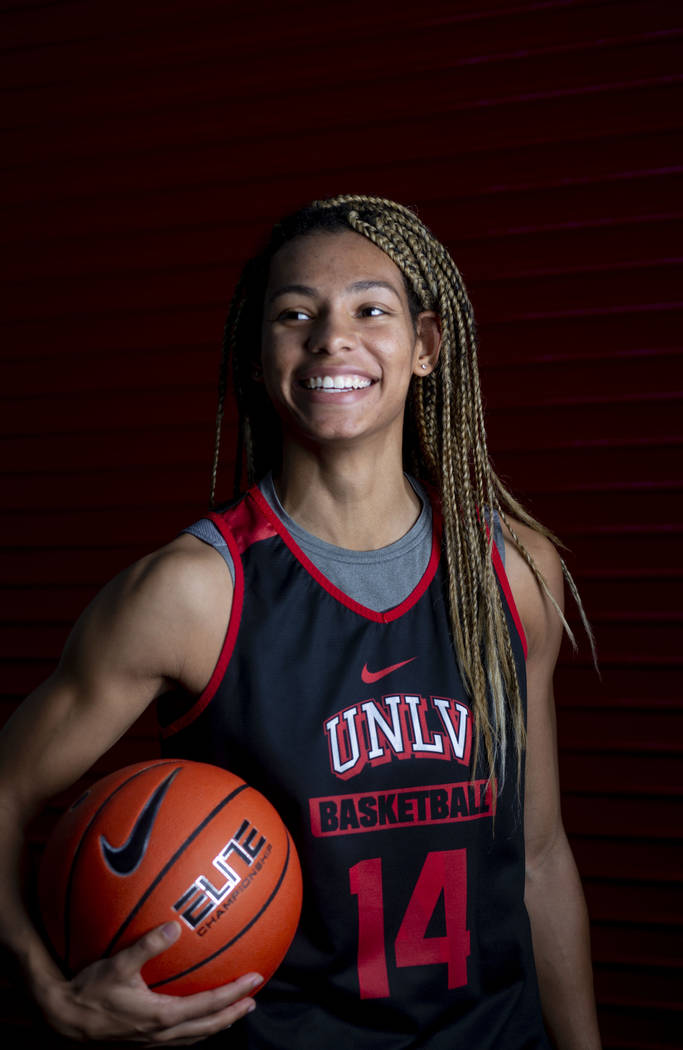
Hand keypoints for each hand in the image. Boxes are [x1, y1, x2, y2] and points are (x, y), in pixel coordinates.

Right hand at [34, 921, 261, 1044]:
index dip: (234, 994)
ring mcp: (151, 1041)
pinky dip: (195, 1028)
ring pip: (194, 1036)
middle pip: (208, 1027)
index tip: (255, 980)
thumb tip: (174, 925)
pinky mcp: (141, 1042)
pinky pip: (178, 1038)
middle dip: (233, 1013)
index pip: (208, 1006)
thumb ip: (148, 945)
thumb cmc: (89, 991)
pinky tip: (194, 1017)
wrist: (63, 1020)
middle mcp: (161, 1033)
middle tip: (253, 1000)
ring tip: (232, 1011)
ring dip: (217, 1023)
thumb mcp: (118, 964)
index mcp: (161, 1016)